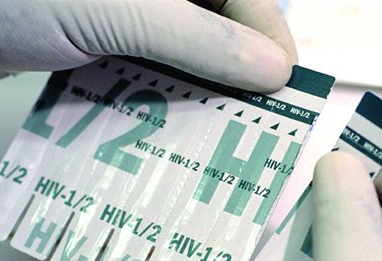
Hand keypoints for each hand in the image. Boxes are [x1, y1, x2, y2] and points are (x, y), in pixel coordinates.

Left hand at [0, 0, 296, 91]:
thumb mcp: (117, 10)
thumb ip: (199, 37)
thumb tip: (271, 67)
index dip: (267, 34)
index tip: (284, 84)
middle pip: (216, 23)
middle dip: (234, 70)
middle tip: (252, 117)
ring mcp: (125, 8)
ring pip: (183, 49)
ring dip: (196, 88)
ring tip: (216, 128)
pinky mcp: (97, 36)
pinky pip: (146, 65)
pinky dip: (157, 93)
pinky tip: (165, 119)